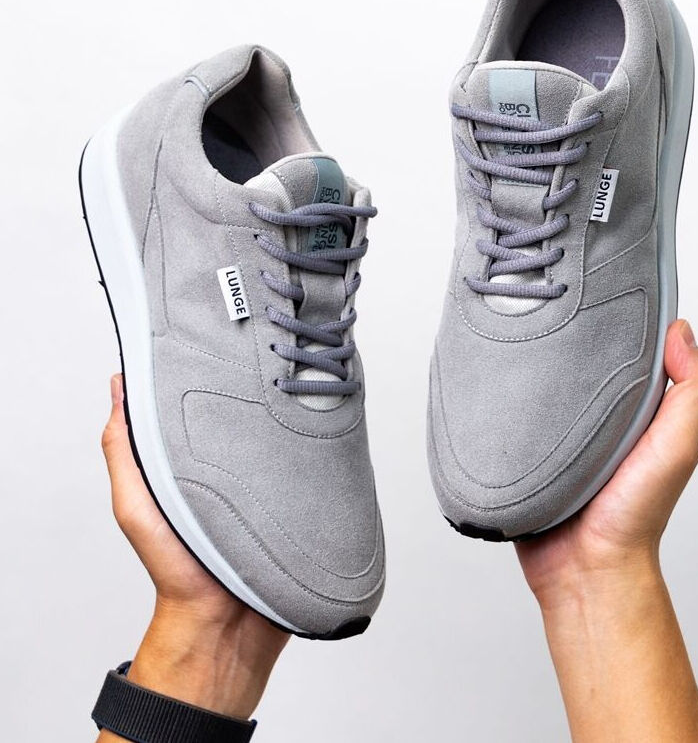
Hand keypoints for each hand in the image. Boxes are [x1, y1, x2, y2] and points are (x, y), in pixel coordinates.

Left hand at [99, 375, 287, 726]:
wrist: (228, 622)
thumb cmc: (176, 566)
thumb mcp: (136, 504)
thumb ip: (124, 451)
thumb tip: (117, 388)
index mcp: (193, 459)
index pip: (199, 402)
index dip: (203, 369)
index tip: (214, 335)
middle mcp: (232, 463)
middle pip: (245, 410)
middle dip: (255, 381)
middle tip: (269, 347)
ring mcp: (268, 478)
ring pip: (281, 430)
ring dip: (289, 408)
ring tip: (300, 374)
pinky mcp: (297, 495)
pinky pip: (308, 461)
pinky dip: (312, 441)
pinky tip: (320, 419)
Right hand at [514, 320, 697, 741]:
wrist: (582, 569)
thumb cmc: (633, 516)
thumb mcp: (677, 448)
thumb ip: (694, 392)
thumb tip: (682, 330)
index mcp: (635, 407)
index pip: (629, 348)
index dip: (621, 316)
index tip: (604, 284)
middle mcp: (597, 414)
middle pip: (581, 359)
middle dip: (567, 332)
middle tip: (547, 298)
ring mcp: (559, 430)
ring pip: (541, 381)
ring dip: (530, 362)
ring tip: (513, 328)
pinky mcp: (525, 446)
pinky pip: (512, 411)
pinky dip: (505, 394)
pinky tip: (491, 373)